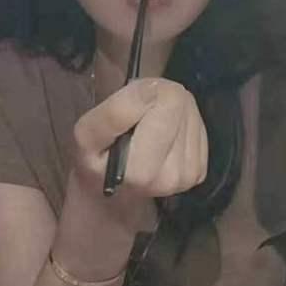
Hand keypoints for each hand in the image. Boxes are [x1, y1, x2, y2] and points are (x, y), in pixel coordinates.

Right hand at [72, 78, 208, 200]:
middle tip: (137, 114)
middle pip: (178, 103)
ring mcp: (187, 175)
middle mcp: (168, 177)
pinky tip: (162, 135)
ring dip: (168, 110)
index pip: (163, 104)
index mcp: (140, 171)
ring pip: (189, 109)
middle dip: (157, 98)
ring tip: (146, 126)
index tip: (128, 104)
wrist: (110, 193)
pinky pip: (198, 124)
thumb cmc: (95, 159)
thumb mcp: (86, 133)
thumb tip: (151, 92)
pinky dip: (180, 122)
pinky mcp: (199, 171)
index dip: (142, 92)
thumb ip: (115, 112)